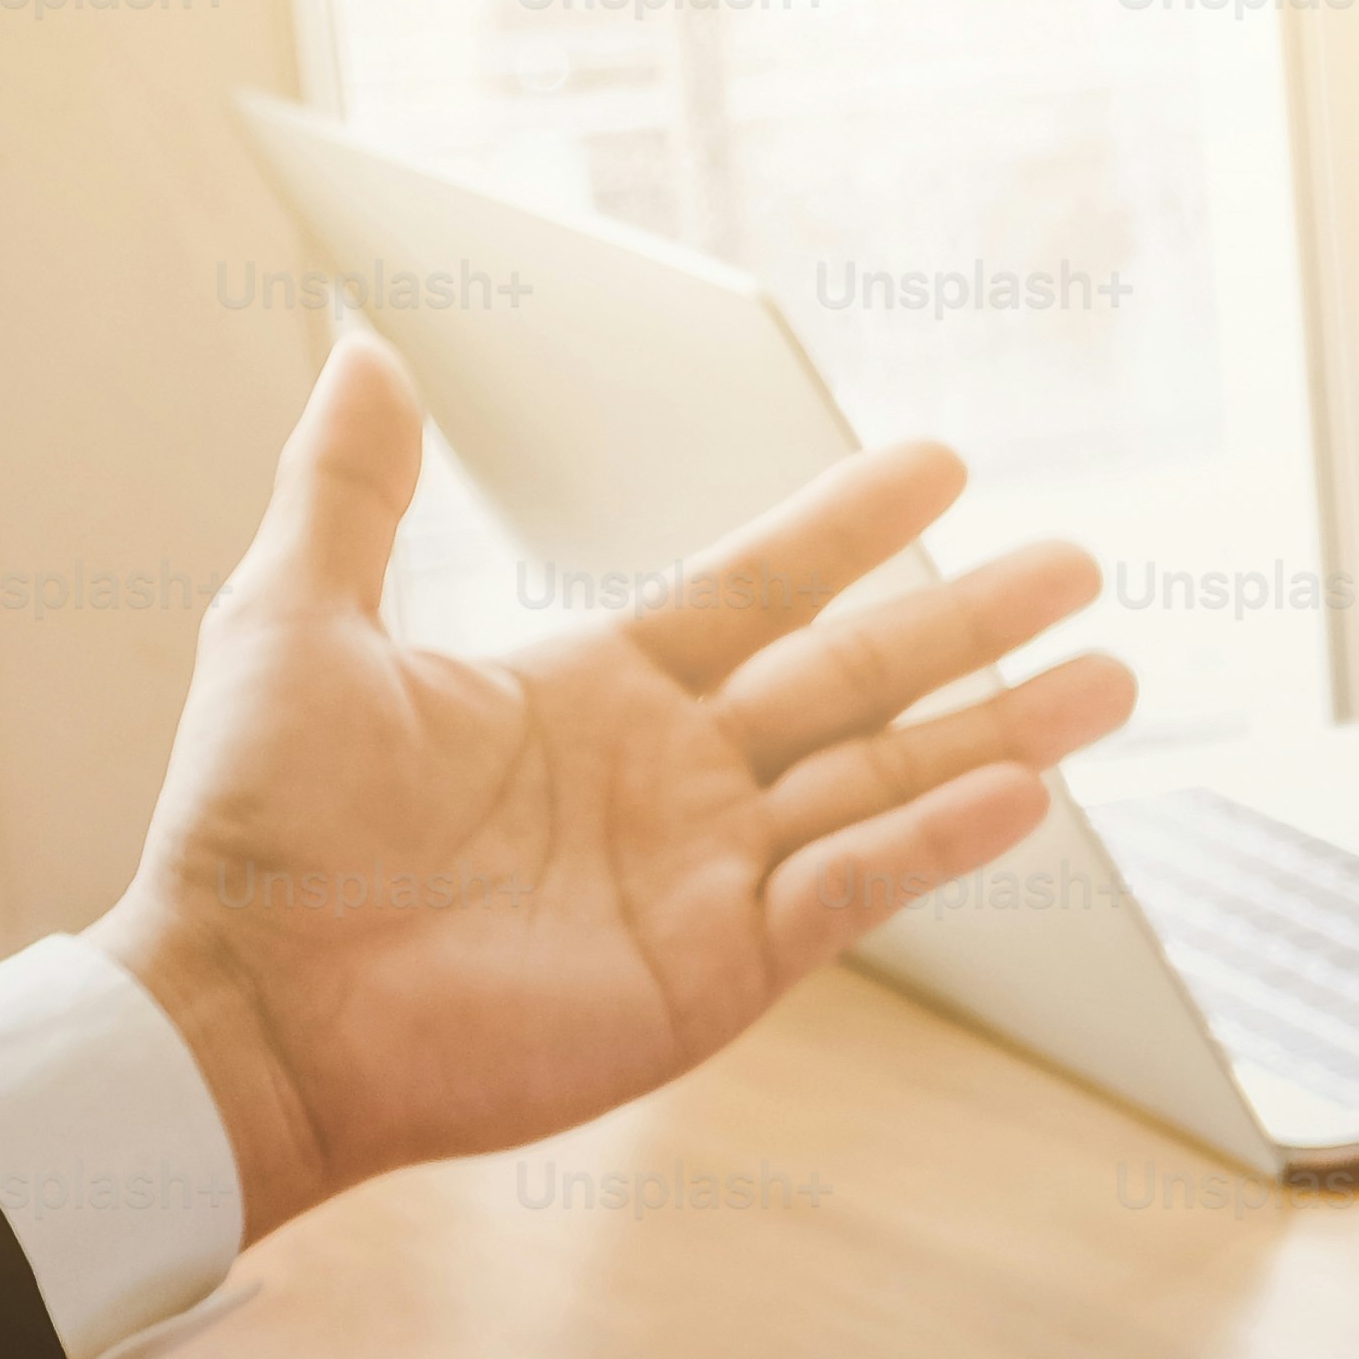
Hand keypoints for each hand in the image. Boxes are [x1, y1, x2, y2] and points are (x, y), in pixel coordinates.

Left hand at [92, 339, 1137, 1238]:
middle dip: (970, 620)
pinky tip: (1023, 790)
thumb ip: (351, 495)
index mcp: (597, 695)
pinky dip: (938, 841)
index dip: (846, 528)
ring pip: (888, 781)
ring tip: (1108, 675)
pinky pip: (854, 888)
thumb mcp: (294, 622)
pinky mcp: (723, 970)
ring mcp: (711, 877)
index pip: (758, 591)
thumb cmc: (258, 828)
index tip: (940, 464)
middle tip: (1077, 564)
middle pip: (859, 679)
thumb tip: (368, 353)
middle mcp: (677, 780)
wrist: (250, 1005)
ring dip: (1001, 727)